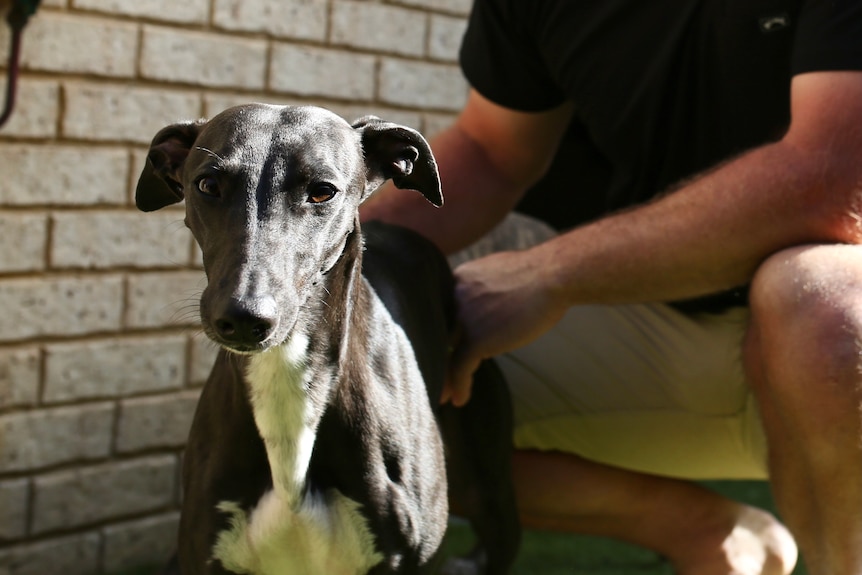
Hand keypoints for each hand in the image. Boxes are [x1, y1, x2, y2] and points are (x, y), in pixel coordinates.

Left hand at [441, 246, 568, 405]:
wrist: (553, 276)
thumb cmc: (537, 273)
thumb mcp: (498, 272)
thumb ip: (484, 287)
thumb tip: (489, 299)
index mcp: (458, 280)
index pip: (440, 311)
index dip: (440, 331)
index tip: (441, 347)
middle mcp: (454, 298)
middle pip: (438, 333)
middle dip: (435, 354)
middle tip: (432, 373)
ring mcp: (463, 318)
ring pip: (443, 354)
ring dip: (442, 377)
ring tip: (441, 395)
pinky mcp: (477, 338)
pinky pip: (460, 368)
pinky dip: (459, 386)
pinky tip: (460, 400)